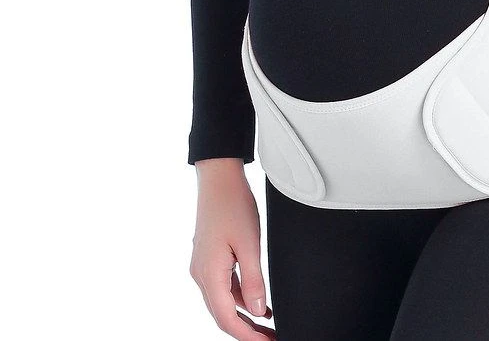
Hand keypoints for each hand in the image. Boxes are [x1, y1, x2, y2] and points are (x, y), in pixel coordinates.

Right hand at [190, 159, 275, 338]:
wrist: (219, 179)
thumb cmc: (233, 205)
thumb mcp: (249, 244)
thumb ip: (254, 279)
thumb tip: (259, 310)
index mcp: (209, 275)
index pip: (227, 318)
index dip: (247, 335)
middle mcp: (202, 275)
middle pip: (223, 315)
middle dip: (247, 330)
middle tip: (270, 338)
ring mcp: (204, 267)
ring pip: (223, 302)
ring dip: (245, 316)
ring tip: (269, 326)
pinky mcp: (209, 259)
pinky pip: (224, 287)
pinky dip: (240, 298)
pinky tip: (258, 302)